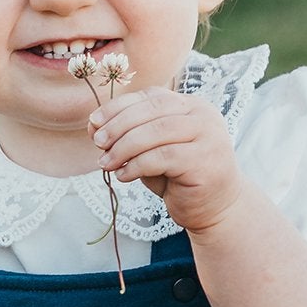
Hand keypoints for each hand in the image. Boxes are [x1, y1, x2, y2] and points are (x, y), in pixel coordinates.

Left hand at [87, 88, 244, 234]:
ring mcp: (208, 136)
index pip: (150, 97)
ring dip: (125, 146)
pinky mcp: (205, 161)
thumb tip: (92, 124)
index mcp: (190, 106)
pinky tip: (123, 175)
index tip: (94, 122)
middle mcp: (202, 115)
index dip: (119, 106)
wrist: (214, 209)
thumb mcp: (150, 152)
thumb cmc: (179, 179)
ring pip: (157, 131)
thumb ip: (128, 136)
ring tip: (106, 162)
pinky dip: (137, 165)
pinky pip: (163, 157)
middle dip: (119, 125)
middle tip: (98, 142)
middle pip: (152, 110)